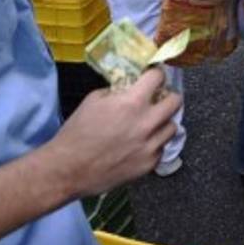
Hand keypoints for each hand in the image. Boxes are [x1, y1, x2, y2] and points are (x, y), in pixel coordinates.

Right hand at [41, 68, 180, 197]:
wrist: (68, 170)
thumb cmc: (76, 132)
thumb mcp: (94, 100)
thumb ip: (118, 91)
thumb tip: (131, 88)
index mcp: (132, 103)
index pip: (158, 78)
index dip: (156, 74)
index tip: (154, 76)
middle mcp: (147, 123)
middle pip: (176, 101)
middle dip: (168, 96)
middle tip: (159, 99)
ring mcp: (150, 146)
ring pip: (172, 127)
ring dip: (162, 122)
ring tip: (149, 125)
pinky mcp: (149, 164)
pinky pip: (161, 148)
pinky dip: (154, 144)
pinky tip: (140, 145)